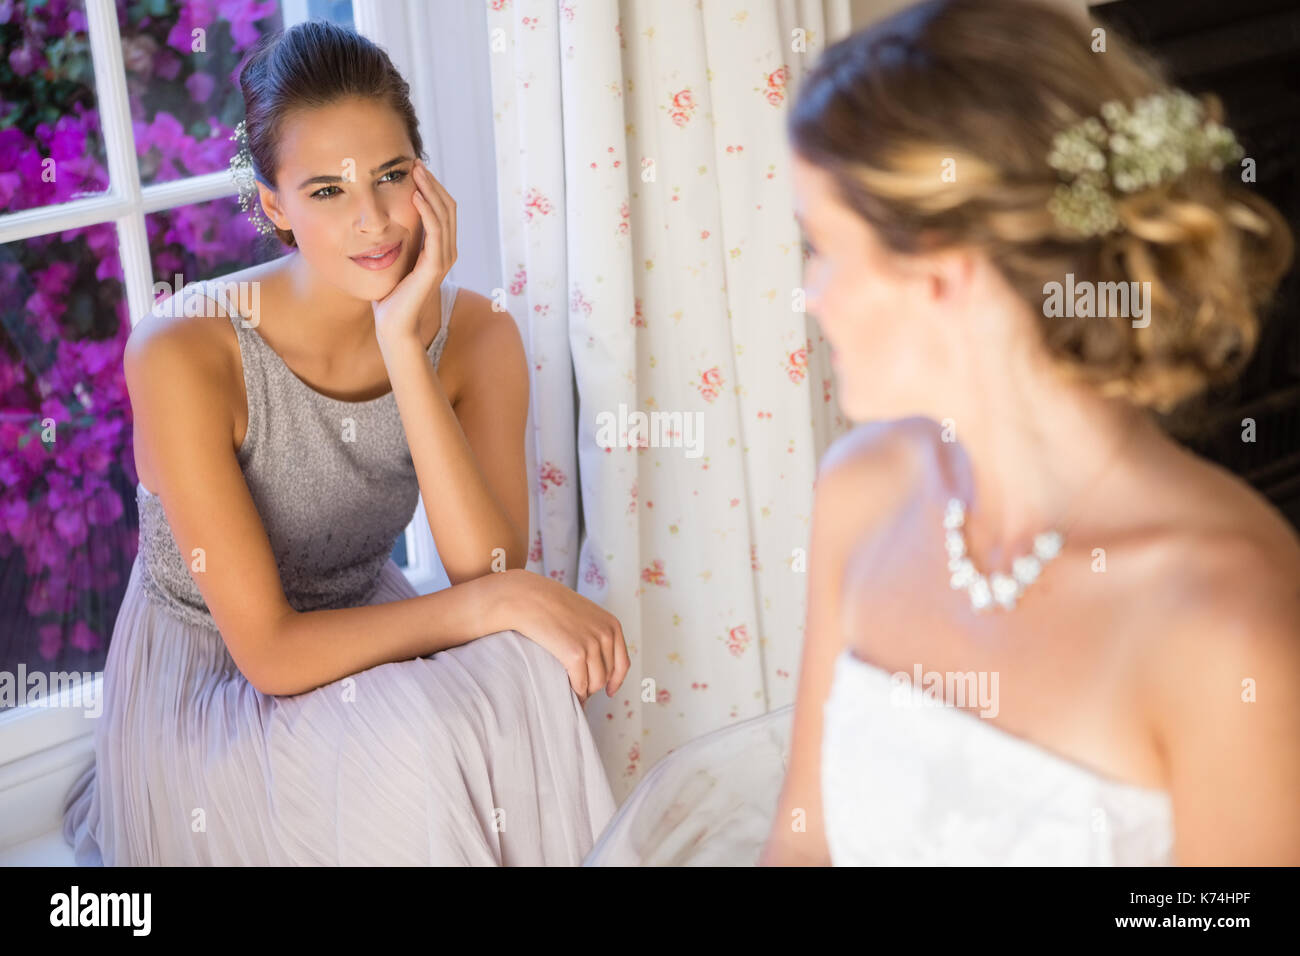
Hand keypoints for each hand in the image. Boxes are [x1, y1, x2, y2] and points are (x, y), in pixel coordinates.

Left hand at [371, 159, 457, 344]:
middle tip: (415, 163)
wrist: (393, 324)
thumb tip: (391, 215)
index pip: (444, 209)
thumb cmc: (392, 295)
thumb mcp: (398, 258)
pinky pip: (436, 233)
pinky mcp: (434, 267)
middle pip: (448, 207)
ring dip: (430, 190)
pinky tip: (416, 197)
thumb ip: (403, 240)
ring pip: (444, 215)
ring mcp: (443, 259)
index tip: (414, 168)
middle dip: (432, 183)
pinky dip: (427, 212)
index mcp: (441, 248)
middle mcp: (448, 251)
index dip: (432, 187)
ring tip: (415, 172)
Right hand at [498, 569, 629, 703]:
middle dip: (594, 685)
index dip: (616, 681)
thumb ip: (596, 632)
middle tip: (581, 689)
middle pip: (607, 675)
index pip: (623, 663)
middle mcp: (606, 635)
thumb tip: (597, 659)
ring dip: (585, 691)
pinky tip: (566, 690)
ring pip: (595, 683)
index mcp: (612, 625)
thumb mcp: (584, 614)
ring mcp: (592, 645)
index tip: (610, 690)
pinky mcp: (576, 655)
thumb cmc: (551, 605)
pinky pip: (581, 684)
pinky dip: (575, 692)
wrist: (530, 598)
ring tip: (573, 692)